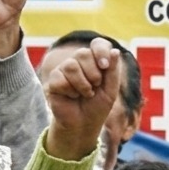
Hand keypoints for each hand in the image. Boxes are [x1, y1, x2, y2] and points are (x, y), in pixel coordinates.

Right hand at [44, 38, 122, 160]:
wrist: (84, 125)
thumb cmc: (97, 107)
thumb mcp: (110, 90)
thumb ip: (113, 71)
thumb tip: (115, 50)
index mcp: (94, 62)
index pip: (97, 44)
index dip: (100, 51)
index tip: (105, 66)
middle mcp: (78, 63)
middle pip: (83, 53)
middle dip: (93, 74)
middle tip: (94, 87)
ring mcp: (64, 70)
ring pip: (71, 65)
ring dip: (83, 84)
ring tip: (85, 94)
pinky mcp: (53, 80)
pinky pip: (60, 78)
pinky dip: (70, 91)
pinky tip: (72, 97)